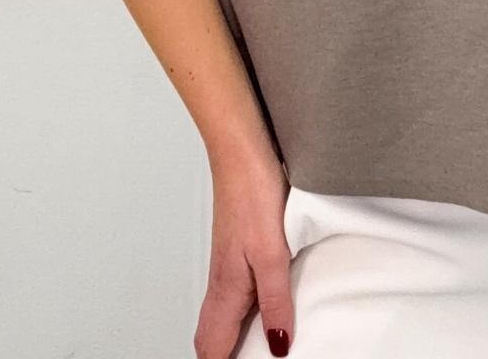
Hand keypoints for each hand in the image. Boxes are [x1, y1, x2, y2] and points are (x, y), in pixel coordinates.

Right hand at [194, 147, 295, 358]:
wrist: (241, 150)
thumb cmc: (251, 191)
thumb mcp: (272, 252)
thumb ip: (275, 300)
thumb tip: (277, 345)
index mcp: (225, 289)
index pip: (211, 348)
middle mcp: (221, 281)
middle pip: (210, 336)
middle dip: (222, 356)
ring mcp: (227, 264)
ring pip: (221, 315)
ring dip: (231, 336)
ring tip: (257, 347)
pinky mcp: (238, 247)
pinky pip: (233, 292)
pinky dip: (242, 311)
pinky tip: (262, 305)